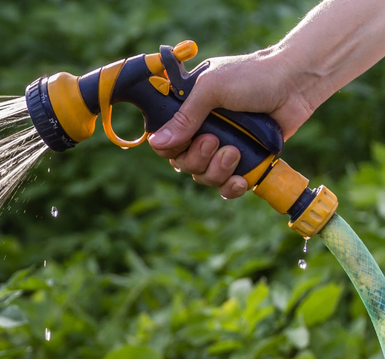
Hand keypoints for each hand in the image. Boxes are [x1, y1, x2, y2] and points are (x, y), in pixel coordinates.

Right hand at [147, 49, 315, 198]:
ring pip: (202, 176)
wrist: (296, 82)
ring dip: (216, 171)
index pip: (164, 141)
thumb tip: (156, 142)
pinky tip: (239, 180)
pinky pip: (225, 186)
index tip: (184, 142)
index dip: (170, 148)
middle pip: (181, 163)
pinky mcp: (243, 160)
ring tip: (234, 152)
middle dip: (197, 159)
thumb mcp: (212, 89)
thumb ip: (185, 116)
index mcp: (187, 111)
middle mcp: (201, 130)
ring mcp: (222, 146)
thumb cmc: (254, 75)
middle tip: (214, 141)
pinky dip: (230, 187)